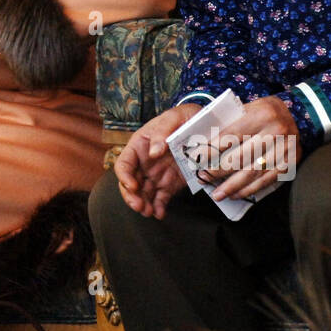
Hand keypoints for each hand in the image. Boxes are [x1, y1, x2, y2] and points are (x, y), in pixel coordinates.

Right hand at [113, 102, 201, 218]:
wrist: (206, 126)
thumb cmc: (185, 117)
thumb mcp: (175, 117)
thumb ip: (162, 131)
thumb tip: (153, 152)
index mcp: (140, 146)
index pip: (124, 164)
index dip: (124, 177)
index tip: (133, 186)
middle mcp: (145, 162)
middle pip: (130, 183)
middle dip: (131, 197)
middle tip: (140, 207)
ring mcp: (156, 174)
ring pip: (143, 194)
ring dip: (143, 205)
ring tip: (149, 212)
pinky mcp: (170, 184)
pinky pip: (161, 199)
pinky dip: (159, 208)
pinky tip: (160, 214)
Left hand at [193, 95, 300, 202]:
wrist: (297, 115)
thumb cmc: (263, 112)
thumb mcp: (248, 108)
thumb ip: (229, 123)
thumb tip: (203, 143)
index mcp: (260, 114)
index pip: (229, 135)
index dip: (211, 149)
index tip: (196, 159)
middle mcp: (274, 132)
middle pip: (240, 157)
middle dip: (218, 171)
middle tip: (202, 178)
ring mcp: (284, 150)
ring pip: (252, 173)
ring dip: (232, 186)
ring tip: (217, 194)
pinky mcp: (290, 164)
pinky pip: (266, 181)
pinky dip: (249, 190)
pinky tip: (236, 194)